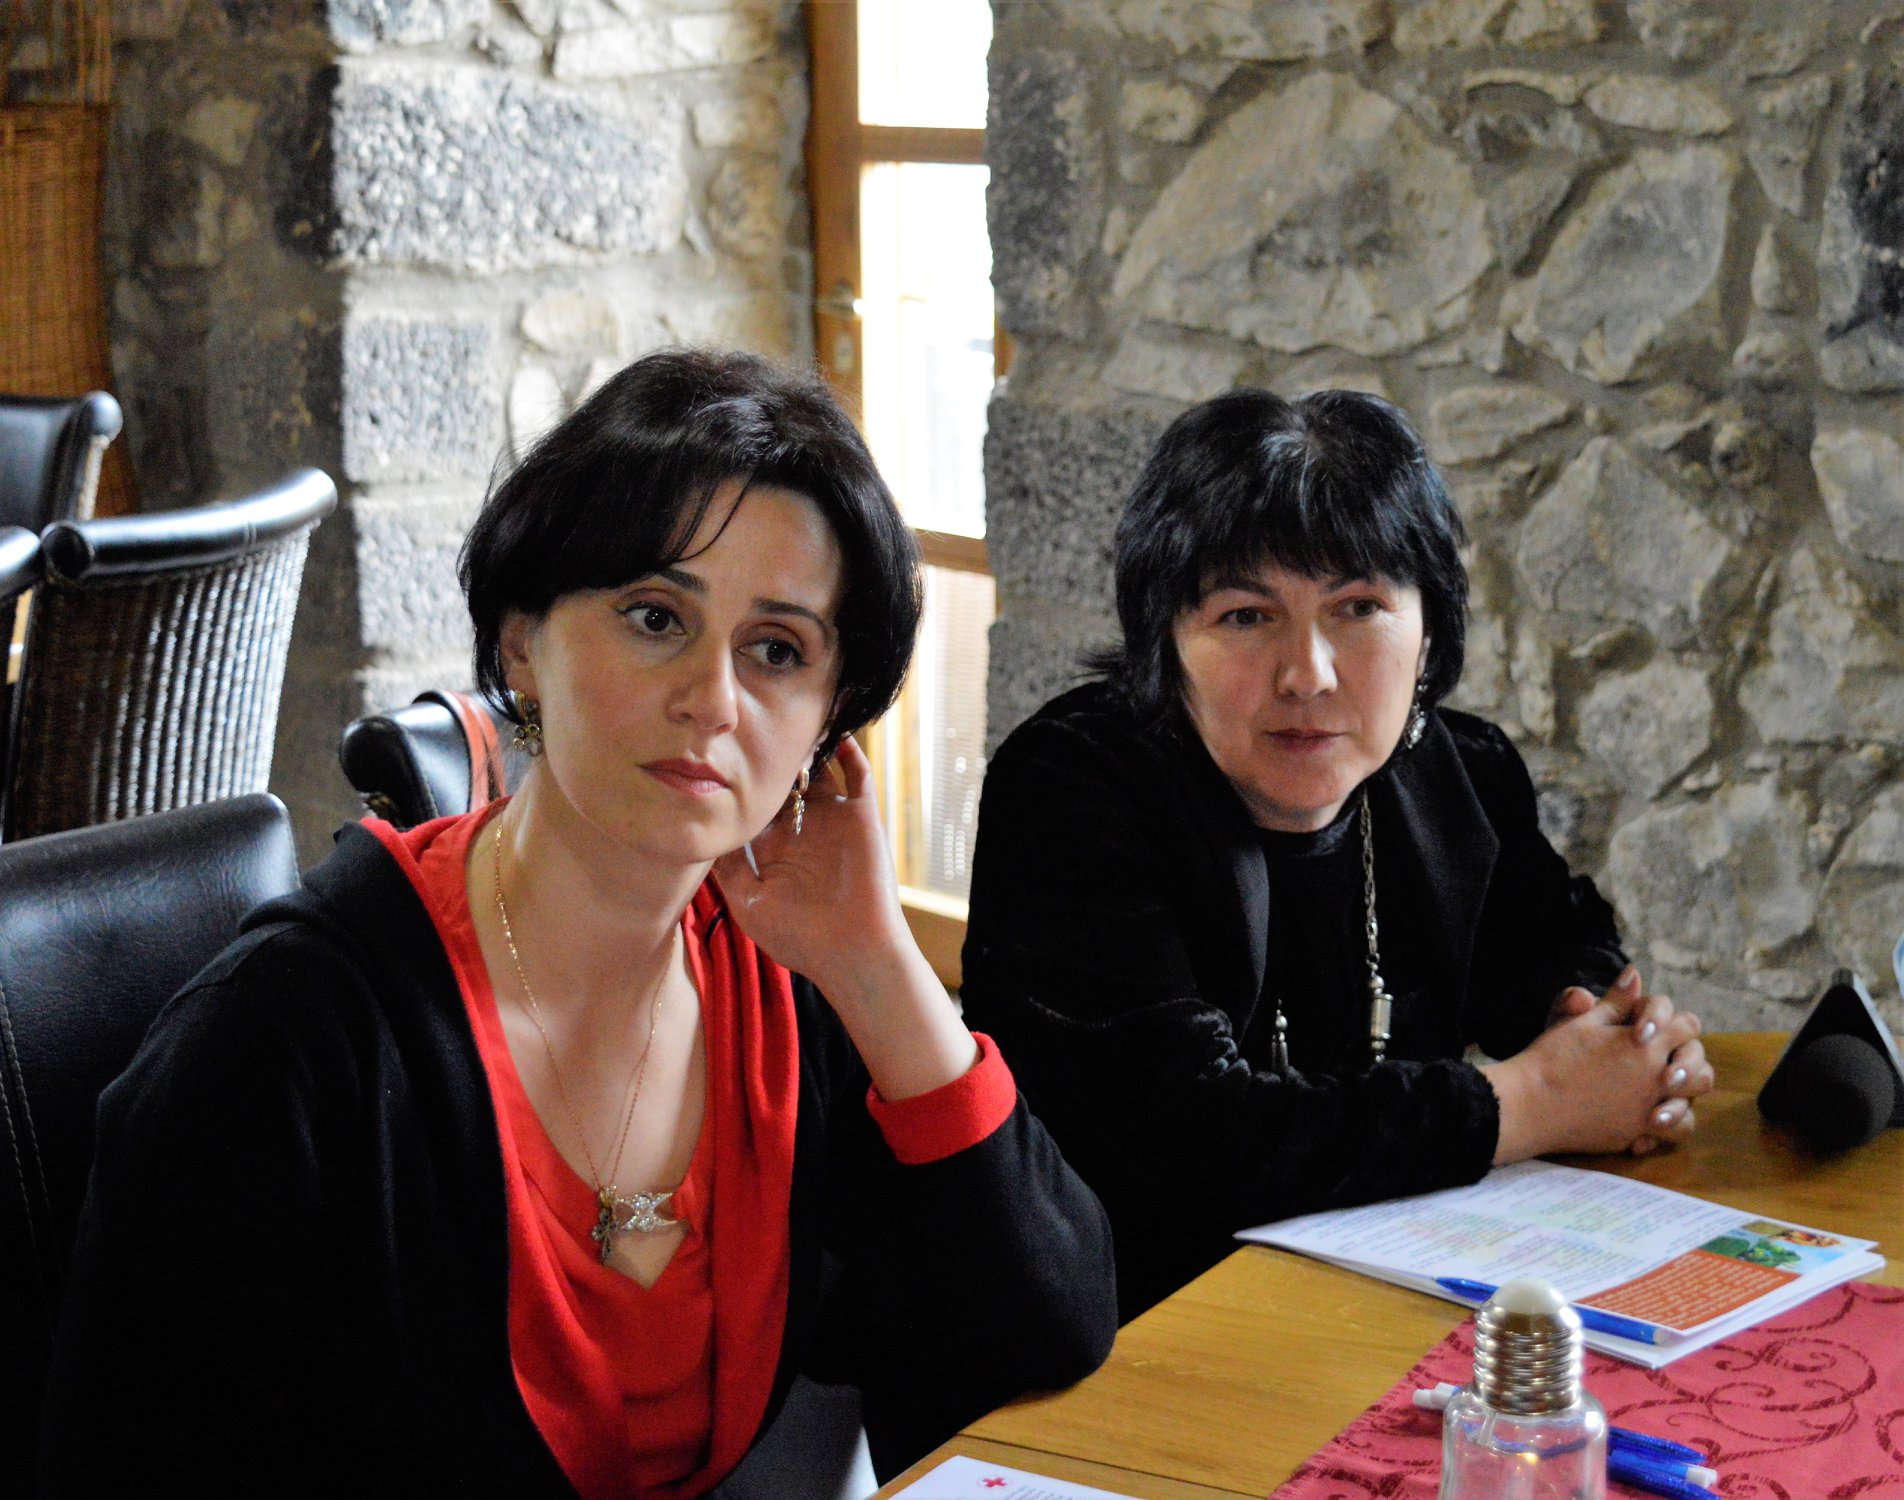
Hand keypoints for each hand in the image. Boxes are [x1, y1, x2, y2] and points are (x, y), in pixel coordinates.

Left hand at [711, 735, 908, 994]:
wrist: (853, 953)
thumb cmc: (800, 938)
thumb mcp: (748, 904)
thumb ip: (727, 868)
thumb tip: (703, 833)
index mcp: (774, 847)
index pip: (753, 803)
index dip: (737, 781)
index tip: (715, 753)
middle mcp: (802, 828)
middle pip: (783, 780)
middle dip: (768, 755)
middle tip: (747, 725)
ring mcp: (833, 819)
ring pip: (819, 770)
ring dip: (806, 746)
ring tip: (787, 719)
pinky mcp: (861, 816)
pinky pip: (858, 774)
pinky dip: (849, 749)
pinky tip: (832, 729)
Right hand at [1484, 967, 1708, 1161]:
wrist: (1530, 1103)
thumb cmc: (1554, 1057)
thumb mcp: (1584, 1021)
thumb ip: (1616, 1000)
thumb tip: (1635, 973)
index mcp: (1646, 1045)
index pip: (1687, 1026)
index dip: (1676, 1022)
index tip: (1655, 1027)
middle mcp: (1655, 1079)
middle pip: (1701, 1069)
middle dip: (1689, 1062)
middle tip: (1667, 1060)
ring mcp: (1647, 1110)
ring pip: (1690, 1108)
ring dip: (1684, 1099)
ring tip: (1663, 1092)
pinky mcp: (1634, 1134)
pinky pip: (1668, 1135)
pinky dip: (1664, 1128)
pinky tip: (1647, 1120)